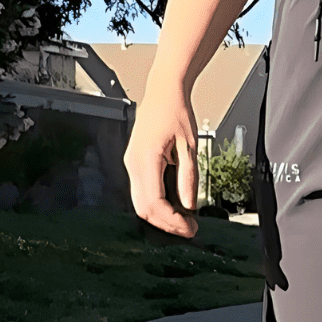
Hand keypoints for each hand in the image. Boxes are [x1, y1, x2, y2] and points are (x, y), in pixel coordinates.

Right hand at [124, 86, 200, 236]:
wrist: (163, 92)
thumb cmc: (177, 112)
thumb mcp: (190, 146)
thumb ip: (188, 177)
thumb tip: (188, 205)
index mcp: (146, 159)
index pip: (154, 203)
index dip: (172, 221)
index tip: (190, 228)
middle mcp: (133, 164)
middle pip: (143, 209)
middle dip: (165, 223)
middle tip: (189, 229)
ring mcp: (131, 163)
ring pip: (139, 202)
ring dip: (160, 215)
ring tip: (183, 220)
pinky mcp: (134, 162)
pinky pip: (141, 191)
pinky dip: (156, 203)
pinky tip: (173, 205)